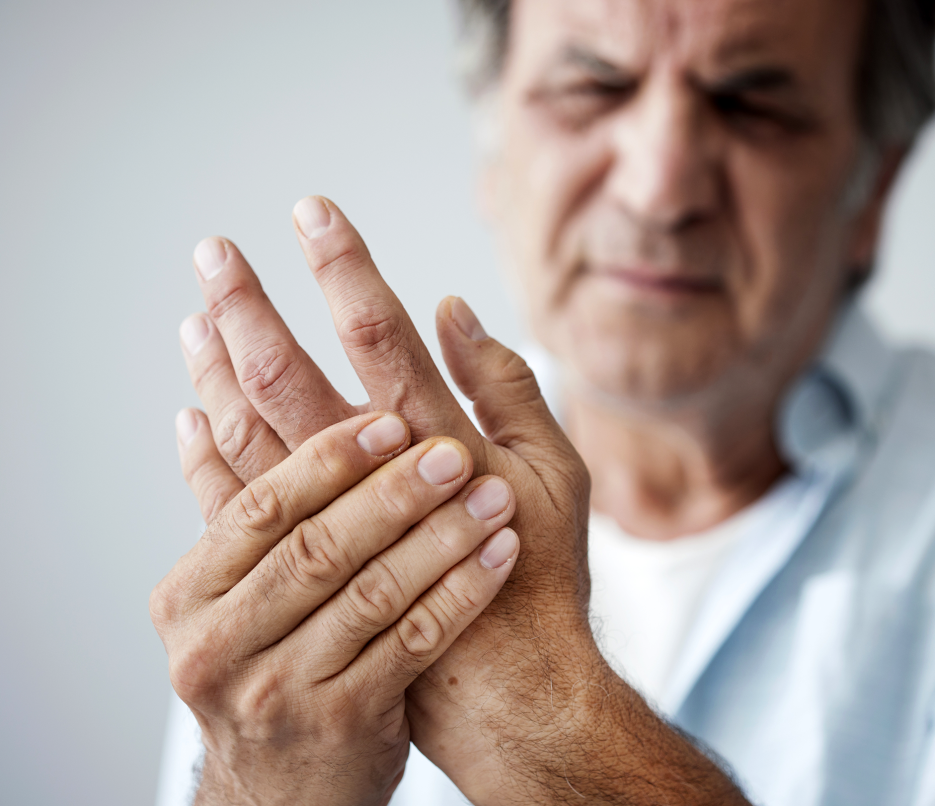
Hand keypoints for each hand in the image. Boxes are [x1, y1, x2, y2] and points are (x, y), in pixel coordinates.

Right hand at [150, 409, 518, 805]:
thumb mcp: (227, 601)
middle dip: (393, 494)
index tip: (391, 418)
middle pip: (317, 549)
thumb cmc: (267, 671)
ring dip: (441, 537)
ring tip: (493, 497)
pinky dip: (461, 592)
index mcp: (189, 597)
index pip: (261, 508)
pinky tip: (498, 555)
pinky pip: (413, 643)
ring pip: (372, 594)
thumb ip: (227, 514)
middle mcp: (222, 646)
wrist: (281, 793)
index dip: (329, 459)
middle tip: (453, 452)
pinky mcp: (342, 722)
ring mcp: (280, 690)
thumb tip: (199, 413)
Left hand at [180, 197, 747, 803]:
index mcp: (438, 441)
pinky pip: (237, 506)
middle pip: (288, 375)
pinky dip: (209, 457)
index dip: (343, 268)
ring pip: (251, 434)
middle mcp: (372, 480)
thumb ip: (508, 387)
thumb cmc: (541, 577)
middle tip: (215, 252)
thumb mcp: (557, 472)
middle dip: (248, 308)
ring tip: (195, 316)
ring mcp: (330, 528)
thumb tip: (454, 311)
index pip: (377, 334)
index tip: (311, 212)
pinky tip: (192, 416)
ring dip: (217, 371)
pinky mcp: (307, 572)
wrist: (509, 689)